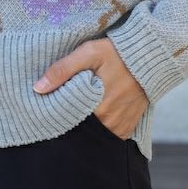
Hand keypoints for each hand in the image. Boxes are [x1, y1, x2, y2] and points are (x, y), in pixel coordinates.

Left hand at [32, 38, 149, 139]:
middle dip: (69, 120)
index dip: (56, 114)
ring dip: (84, 125)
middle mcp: (108, 121)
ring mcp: (119, 126)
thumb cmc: (116, 52)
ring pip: (93, 134)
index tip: (48, 107)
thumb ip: (62, 70)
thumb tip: (38, 89)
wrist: (150, 56)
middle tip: (63, 106)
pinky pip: (108, 136)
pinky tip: (94, 114)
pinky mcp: (128, 127)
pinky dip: (100, 128)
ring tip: (79, 109)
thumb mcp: (88, 53)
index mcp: (96, 105)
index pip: (66, 119)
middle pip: (79, 128)